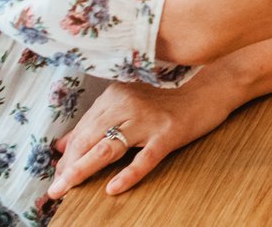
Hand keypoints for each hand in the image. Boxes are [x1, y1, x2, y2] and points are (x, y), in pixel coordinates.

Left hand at [48, 68, 247, 198]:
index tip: (56, 175)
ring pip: (108, 147)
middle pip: (89, 139)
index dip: (67, 156)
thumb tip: (63, 144)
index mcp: (116, 96)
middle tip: (54, 191)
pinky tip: (113, 188)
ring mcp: (149, 119)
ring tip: (65, 189)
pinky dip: (128, 174)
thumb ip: (98, 120)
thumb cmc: (174, 92)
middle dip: (68, 166)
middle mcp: (127, 105)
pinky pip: (145, 157)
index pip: (83, 130)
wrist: (217, 80)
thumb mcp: (131, 100)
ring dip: (82, 170)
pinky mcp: (170, 132)